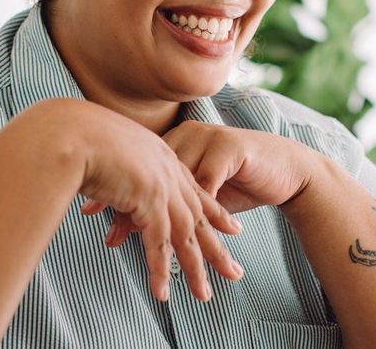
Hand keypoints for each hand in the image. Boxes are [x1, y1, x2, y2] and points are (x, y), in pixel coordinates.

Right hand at [69, 102, 245, 302]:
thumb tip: (107, 181)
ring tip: (203, 296)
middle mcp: (168, 171)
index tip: (231, 228)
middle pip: (199, 216)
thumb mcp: (106, 150)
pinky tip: (162, 292)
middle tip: (233, 272)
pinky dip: (160, 270)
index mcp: (161, 156)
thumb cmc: (76, 137)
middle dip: (216, 247)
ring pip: (185, 235)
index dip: (214, 211)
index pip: (194, 189)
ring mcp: (161, 186)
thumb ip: (115, 168)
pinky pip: (158, 243)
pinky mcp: (148, 201)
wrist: (72, 132)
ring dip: (195, 268)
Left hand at [84, 120, 324, 263]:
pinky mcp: (230, 150)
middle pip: (152, 173)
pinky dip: (194, 210)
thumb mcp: (197, 192)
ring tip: (140, 239)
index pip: (138, 166)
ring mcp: (209, 139)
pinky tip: (181, 229)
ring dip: (159, 214)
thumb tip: (124, 222)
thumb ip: (165, 201)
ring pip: (176, 182)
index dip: (114, 189)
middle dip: (129, 205)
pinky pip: (207, 183)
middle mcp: (188, 136)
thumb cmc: (239, 181)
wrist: (285, 169)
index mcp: (175, 141)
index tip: (89, 211)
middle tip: (105, 231)